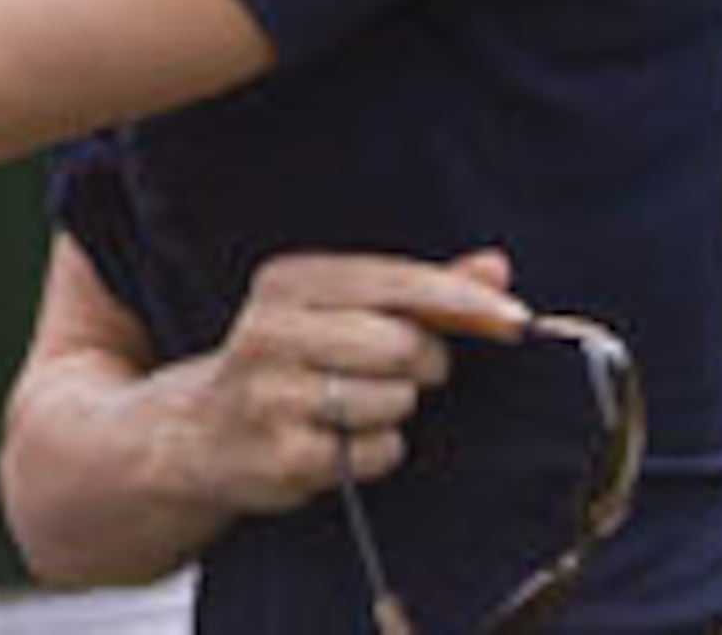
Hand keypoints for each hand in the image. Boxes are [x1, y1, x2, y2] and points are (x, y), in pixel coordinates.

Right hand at [184, 247, 522, 515]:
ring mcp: (271, 395)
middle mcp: (271, 330)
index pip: (395, 281)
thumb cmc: (296, 363)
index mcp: (287, 281)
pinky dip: (380, 451)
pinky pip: (377, 451)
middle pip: (403, 344)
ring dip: (397, 410)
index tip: (517, 318)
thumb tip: (497, 266)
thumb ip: (420, 289)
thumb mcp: (341, 311)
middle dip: (425, 365)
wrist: (203, 433)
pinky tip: (343, 442)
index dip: (463, 300)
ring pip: (394, 400)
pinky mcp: (281, 454)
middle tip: (404, 373)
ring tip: (358, 407)